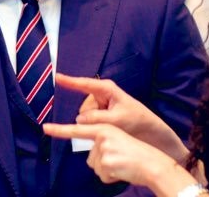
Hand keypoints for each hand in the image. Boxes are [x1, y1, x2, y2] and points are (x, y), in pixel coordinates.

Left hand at [44, 121, 197, 194]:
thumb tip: (92, 157)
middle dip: (102, 162)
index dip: (58, 130)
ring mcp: (103, 149)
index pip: (76, 130)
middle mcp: (101, 136)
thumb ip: (101, 142)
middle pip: (90, 158)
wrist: (153, 163)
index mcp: (103, 128)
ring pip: (96, 167)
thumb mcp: (116, 139)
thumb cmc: (135, 153)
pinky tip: (123, 171)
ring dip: (107, 170)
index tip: (44, 127)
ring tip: (122, 163)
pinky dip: (112, 178)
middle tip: (119, 158)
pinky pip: (103, 177)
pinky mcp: (107, 163)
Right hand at [50, 74, 187, 160]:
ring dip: (92, 124)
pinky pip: (89, 120)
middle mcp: (101, 94)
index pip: (84, 84)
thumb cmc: (137, 121)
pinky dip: (93, 126)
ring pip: (85, 116)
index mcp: (106, 89)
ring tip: (110, 128)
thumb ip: (97, 118)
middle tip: (107, 125)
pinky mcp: (101, 114)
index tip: (57, 76)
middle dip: (89, 118)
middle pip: (84, 107)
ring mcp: (101, 104)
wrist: (151, 132)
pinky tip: (105, 129)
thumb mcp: (118, 119)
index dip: (69, 81)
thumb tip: (78, 119)